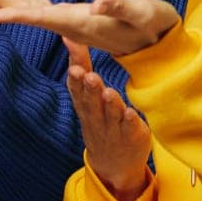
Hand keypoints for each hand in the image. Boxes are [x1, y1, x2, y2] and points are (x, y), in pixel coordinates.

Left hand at [0, 0, 180, 56]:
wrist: (159, 43)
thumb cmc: (153, 26)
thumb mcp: (142, 13)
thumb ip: (121, 6)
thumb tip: (97, 2)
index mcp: (82, 23)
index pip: (42, 19)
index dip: (15, 17)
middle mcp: (71, 24)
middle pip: (28, 11)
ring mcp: (71, 20)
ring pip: (31, 6)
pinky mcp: (75, 15)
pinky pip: (42, 5)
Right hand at [64, 37, 151, 200]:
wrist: (113, 165)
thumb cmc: (99, 121)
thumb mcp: (86, 96)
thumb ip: (81, 65)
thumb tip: (69, 36)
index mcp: (85, 107)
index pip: (77, 92)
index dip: (75, 80)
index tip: (74, 68)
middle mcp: (96, 118)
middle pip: (91, 104)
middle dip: (89, 90)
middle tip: (89, 76)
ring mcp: (113, 129)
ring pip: (110, 115)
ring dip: (109, 104)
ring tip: (108, 92)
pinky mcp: (131, 137)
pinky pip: (129, 128)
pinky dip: (128, 121)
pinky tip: (129, 112)